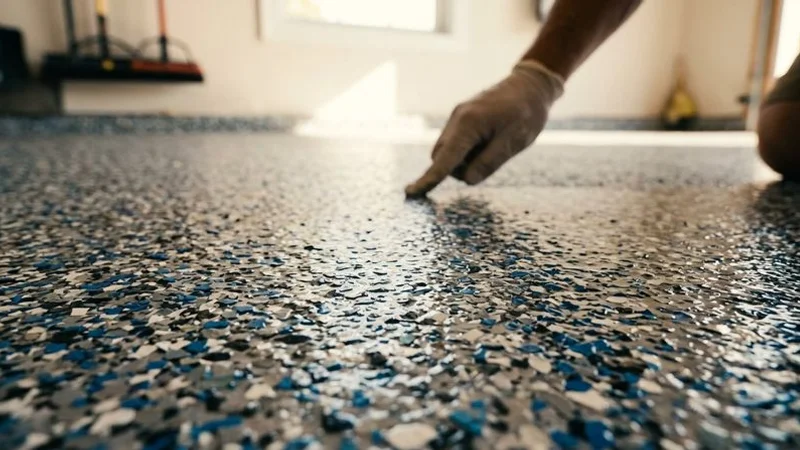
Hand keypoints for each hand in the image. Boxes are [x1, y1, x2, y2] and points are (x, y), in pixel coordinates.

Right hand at [405, 60, 563, 196]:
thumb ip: (489, 163)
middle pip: (442, 157)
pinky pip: (455, 142)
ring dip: (463, 160)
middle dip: (457, 168)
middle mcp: (457, 120)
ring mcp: (457, 118)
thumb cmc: (526, 113)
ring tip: (494, 146)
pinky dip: (467, 151)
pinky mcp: (462, 118)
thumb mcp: (514, 142)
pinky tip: (489, 141)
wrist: (530, 85)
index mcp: (469, 125)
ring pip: (447, 151)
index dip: (430, 179)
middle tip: (491, 159)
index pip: (445, 160)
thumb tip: (467, 180)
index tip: (412, 193)